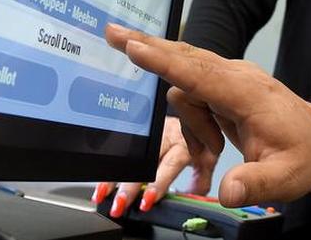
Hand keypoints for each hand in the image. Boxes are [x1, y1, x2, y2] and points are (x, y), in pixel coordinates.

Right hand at [91, 115, 217, 216]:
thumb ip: (201, 180)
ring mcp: (151, 132)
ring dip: (114, 177)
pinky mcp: (141, 129)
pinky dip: (111, 167)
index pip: (169, 164)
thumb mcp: (208, 157)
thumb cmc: (199, 136)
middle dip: (129, 185)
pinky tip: (102, 182)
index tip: (147, 200)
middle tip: (120, 204)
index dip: (157, 183)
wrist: (194, 106)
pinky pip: (123, 147)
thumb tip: (192, 199)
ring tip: (103, 195)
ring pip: (129, 154)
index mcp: (184, 143)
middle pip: (143, 161)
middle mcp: (165, 136)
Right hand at [103, 23, 310, 207]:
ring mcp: (231, 78)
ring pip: (186, 90)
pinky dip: (195, 126)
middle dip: (149, 48)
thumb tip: (226, 192)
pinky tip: (213, 148)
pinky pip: (194, 97)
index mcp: (248, 93)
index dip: (165, 61)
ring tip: (215, 156)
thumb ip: (255, 185)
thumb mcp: (286, 179)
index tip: (134, 46)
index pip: (199, 73)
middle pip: (185, 57)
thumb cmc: (303, 155)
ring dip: (191, 127)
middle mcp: (237, 76)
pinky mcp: (224, 86)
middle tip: (111, 34)